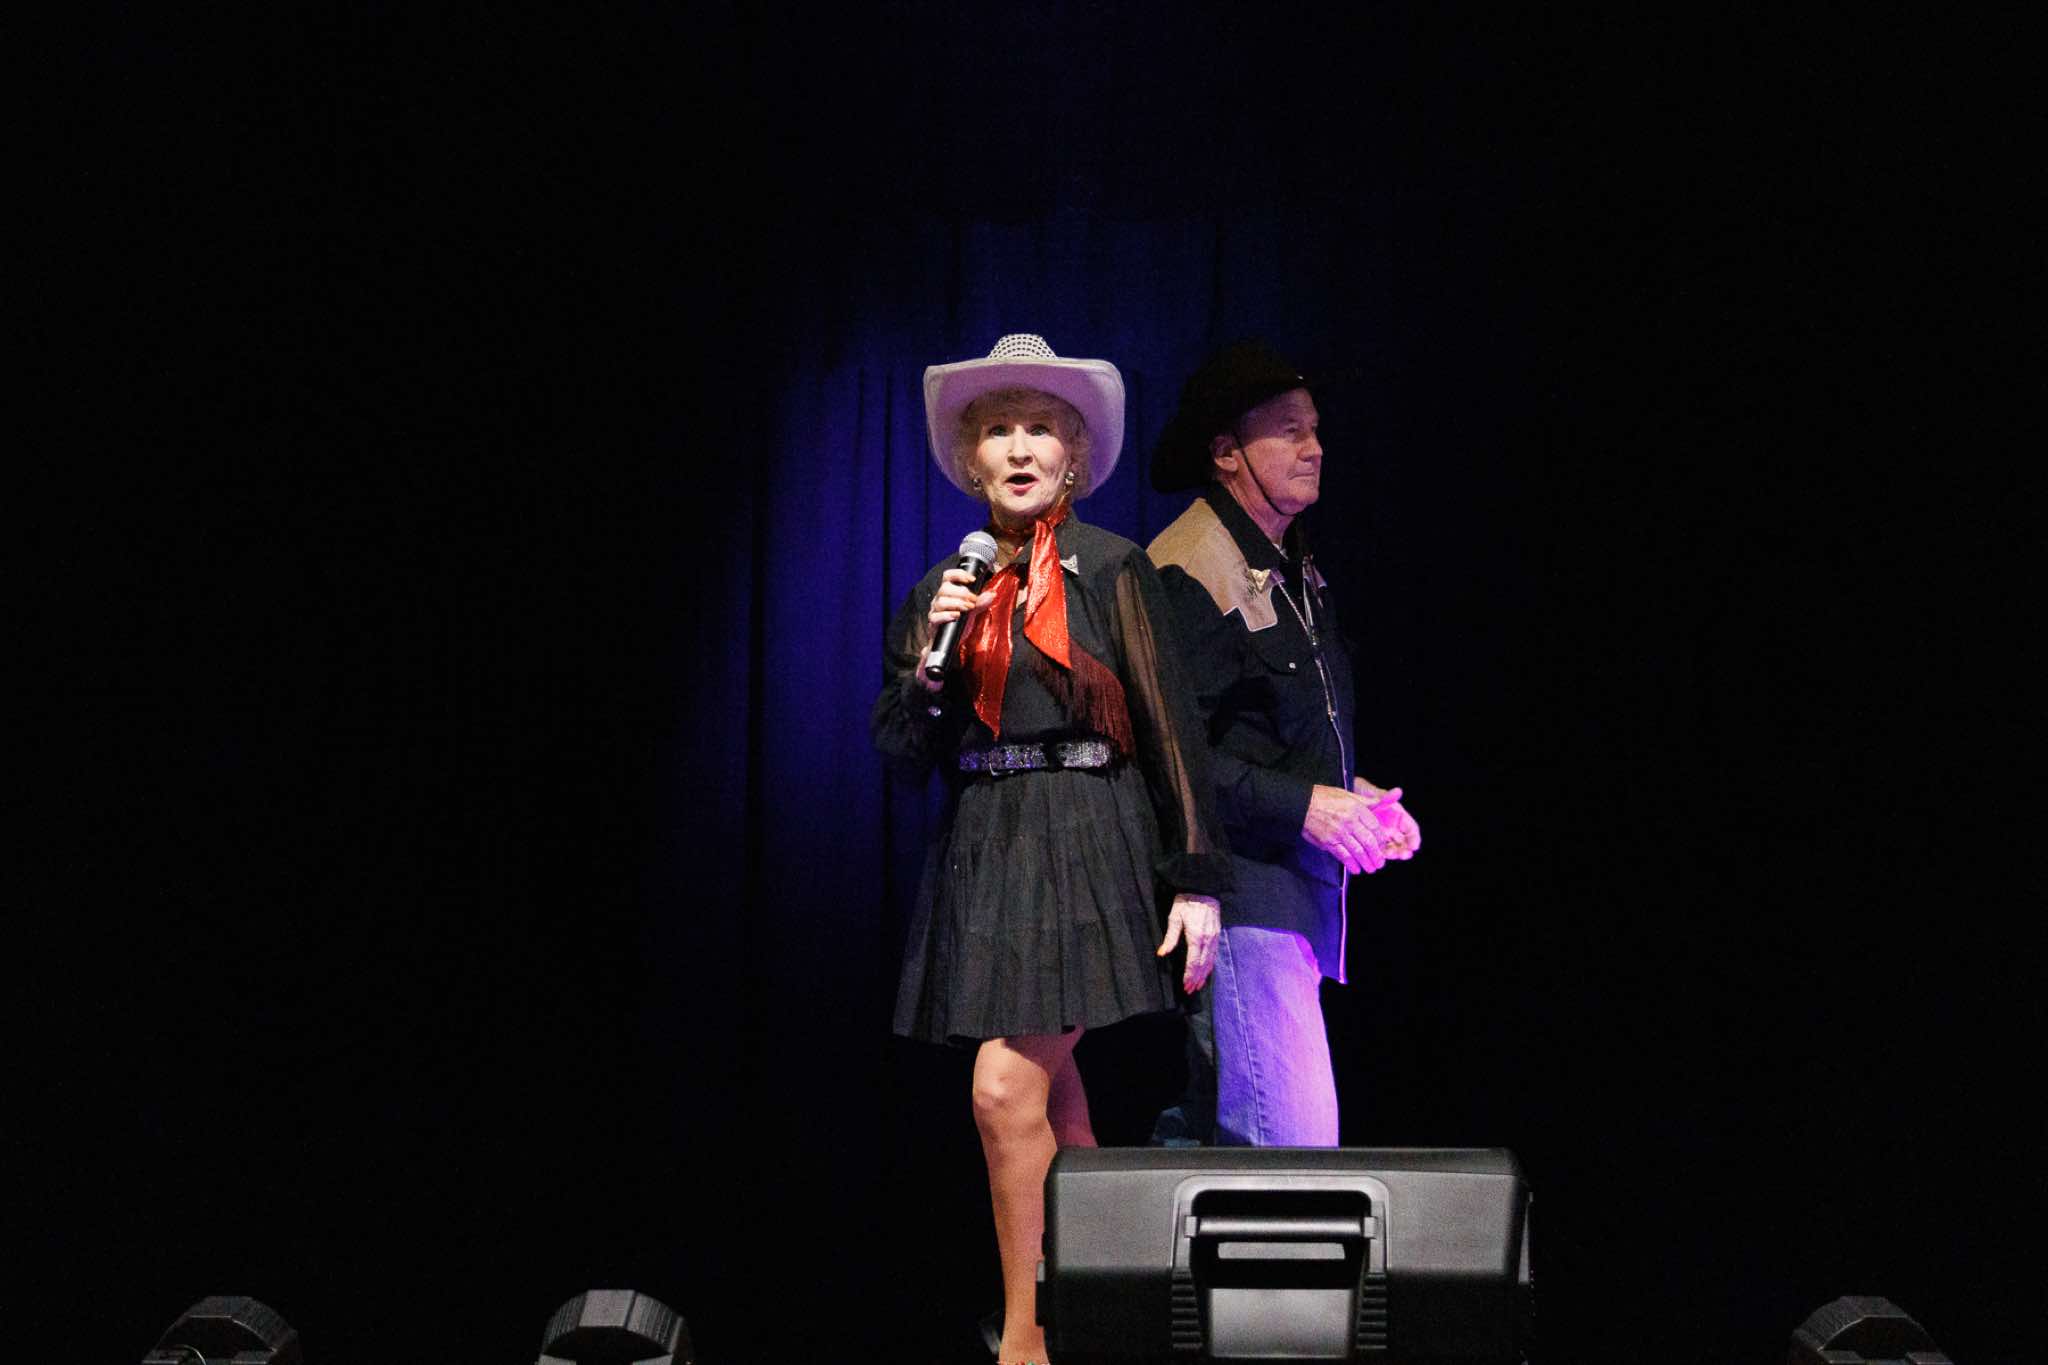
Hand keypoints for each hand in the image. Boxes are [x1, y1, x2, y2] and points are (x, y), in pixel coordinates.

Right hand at [921, 567, 996, 691]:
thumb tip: (992, 594)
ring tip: (968, 609)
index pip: (948, 576)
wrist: (951, 644)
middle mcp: (939, 599)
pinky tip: (956, 616)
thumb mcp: (973, 612)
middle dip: (961, 593)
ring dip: (956, 603)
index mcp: (948, 592)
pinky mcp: (933, 624)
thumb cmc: (960, 625)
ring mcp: (935, 611)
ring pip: (940, 601)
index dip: (959, 574)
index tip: (972, 579)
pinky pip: (935, 617)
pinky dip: (947, 615)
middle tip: (973, 601)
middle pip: (944, 588)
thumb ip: (981, 603)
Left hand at [1157, 894, 1220, 991]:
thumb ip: (1170, 937)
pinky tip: (1207, 971)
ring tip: (1198, 985)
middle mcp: (1207, 940)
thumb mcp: (1175, 918)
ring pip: (1210, 961)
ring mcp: (1214, 937)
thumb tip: (1162, 953)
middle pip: (1203, 965)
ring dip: (1204, 975)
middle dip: (1196, 979)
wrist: (1203, 889)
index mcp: (1196, 936)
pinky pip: (1214, 954)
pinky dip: (1210, 965)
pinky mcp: (1216, 934)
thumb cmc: (1186, 902)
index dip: (1189, 975)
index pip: (1193, 962)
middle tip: (1190, 990)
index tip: (1185, 986)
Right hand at [1302, 784, 1387, 874]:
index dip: (1381, 839)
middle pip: (1368, 842)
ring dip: (1366, 862)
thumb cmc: (1327, 798)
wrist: (1302, 803)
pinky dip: (1350, 864)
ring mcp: (1338, 832)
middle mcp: (1349, 821)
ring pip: (1357, 851)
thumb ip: (1373, 800)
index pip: (1375, 827)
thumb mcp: (1351, 795)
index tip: (1383, 846)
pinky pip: (1343, 856)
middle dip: (1376, 855)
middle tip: (1380, 863)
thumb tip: (1398, 793)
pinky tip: (1355, 869)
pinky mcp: (1328, 842)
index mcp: (1357, 808)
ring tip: (1370, 869)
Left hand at [1354, 779, 1420, 859]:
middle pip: (1405, 842)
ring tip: (1391, 855)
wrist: (1349, 800)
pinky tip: (1379, 857)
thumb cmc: (1365, 795)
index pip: (1412, 830)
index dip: (1414, 838)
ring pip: (1394, 848)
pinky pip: (1381, 851)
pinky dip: (1381, 855)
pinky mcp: (1375, 842)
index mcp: (1399, 817)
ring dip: (1395, 854)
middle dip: (1405, 849)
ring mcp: (1386, 836)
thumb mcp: (1374, 795)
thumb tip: (1398, 791)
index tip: (1414, 846)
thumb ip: (1386, 797)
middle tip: (1404, 855)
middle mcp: (1395, 828)